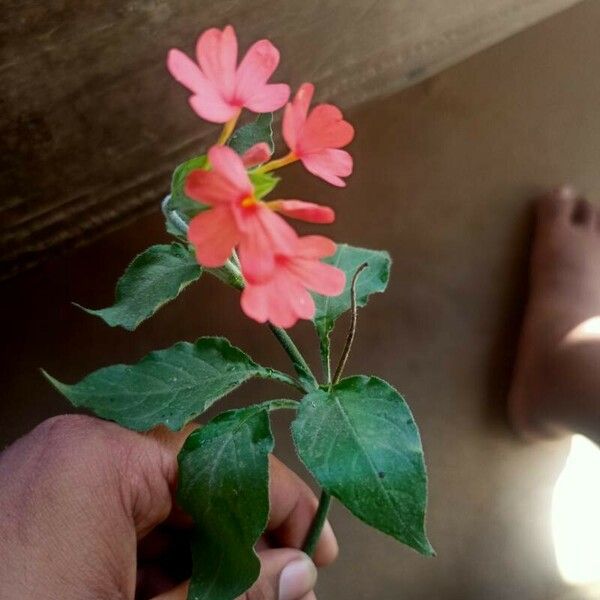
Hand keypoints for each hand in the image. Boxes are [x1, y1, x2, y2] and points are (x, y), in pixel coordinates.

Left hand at [0, 415, 337, 599]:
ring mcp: (53, 481)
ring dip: (200, 562)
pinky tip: (173, 598)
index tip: (316, 546)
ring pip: (157, 515)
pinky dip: (153, 569)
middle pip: (191, 487)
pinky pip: (118, 532)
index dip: (279, 501)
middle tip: (282, 589)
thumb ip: (230, 593)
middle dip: (240, 541)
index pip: (221, 459)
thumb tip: (299, 573)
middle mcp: (77, 452)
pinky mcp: (39, 515)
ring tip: (235, 598)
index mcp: (101, 456)